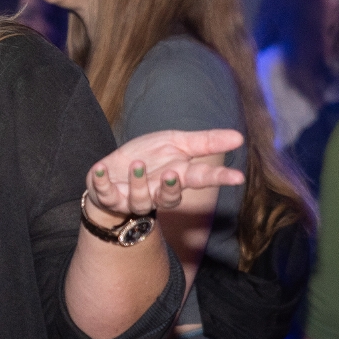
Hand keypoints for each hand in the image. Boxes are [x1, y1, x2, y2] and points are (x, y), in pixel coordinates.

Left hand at [86, 128, 245, 219]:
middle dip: (170, 189)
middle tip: (172, 174)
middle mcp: (157, 192)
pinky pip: (105, 193)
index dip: (219, 179)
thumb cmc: (150, 158)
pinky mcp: (109, 196)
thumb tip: (239, 137)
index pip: (201, 179)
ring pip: (139, 200)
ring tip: (137, 166)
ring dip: (138, 184)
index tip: (237, 177)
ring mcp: (133, 198)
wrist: (116, 171)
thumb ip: (205, 142)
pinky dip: (101, 182)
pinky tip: (100, 169)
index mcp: (177, 177)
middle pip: (169, 198)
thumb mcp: (177, 143)